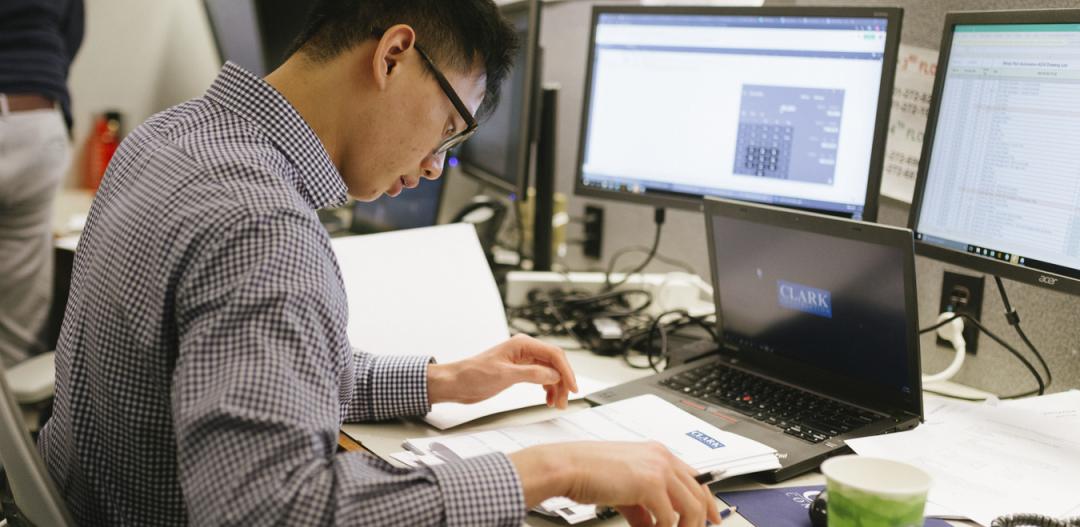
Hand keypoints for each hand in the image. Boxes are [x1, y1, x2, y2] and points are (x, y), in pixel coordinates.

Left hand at [426, 334, 578, 406]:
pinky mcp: (518, 371)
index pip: (554, 355)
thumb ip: (531, 374)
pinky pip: (540, 377)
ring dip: (556, 387)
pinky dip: (547, 388)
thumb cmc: (473, 375)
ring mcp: (522, 360)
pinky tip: (548, 398)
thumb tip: (554, 375)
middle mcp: (524, 350)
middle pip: (554, 363)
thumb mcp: (504, 375)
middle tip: (565, 401)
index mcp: (522, 344)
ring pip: (549, 371)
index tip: (573, 387)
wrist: (455, 383)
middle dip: (562, 382)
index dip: (566, 371)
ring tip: (557, 404)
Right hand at [509, 441, 721, 526]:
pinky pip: (669, 518)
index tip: (712, 518)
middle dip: (701, 520)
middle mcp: (662, 457)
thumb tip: (653, 524)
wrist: (567, 467)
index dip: (707, 501)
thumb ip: (642, 506)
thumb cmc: (587, 472)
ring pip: (690, 507)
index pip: (694, 478)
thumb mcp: (623, 489)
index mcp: (657, 453)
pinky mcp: (650, 484)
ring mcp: (658, 468)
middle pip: (698, 493)